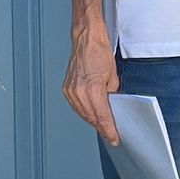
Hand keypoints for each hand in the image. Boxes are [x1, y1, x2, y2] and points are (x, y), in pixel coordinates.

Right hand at [63, 24, 119, 142]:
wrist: (86, 40)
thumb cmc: (99, 52)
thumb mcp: (113, 77)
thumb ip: (112, 95)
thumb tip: (112, 108)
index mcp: (93, 89)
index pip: (102, 117)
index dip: (109, 130)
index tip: (113, 138)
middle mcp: (79, 91)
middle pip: (91, 118)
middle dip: (102, 127)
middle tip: (110, 134)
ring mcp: (70, 90)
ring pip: (82, 114)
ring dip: (92, 121)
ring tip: (102, 125)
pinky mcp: (66, 88)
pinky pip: (76, 106)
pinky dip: (84, 111)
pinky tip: (90, 113)